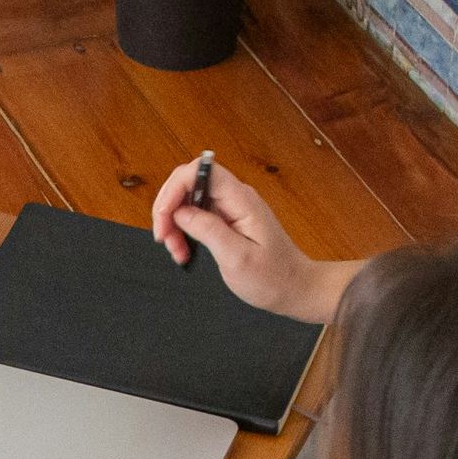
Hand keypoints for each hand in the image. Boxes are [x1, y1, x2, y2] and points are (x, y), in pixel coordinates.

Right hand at [150, 160, 335, 321]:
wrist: (294, 288)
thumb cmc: (272, 277)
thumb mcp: (237, 258)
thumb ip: (208, 230)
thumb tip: (180, 212)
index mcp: (241, 200)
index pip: (200, 170)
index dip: (175, 188)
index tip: (163, 217)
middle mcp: (235, 198)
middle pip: (188, 183)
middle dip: (168, 208)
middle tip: (164, 239)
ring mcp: (229, 207)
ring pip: (188, 201)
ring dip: (173, 224)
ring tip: (177, 251)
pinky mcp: (225, 220)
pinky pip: (195, 216)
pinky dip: (183, 232)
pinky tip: (184, 250)